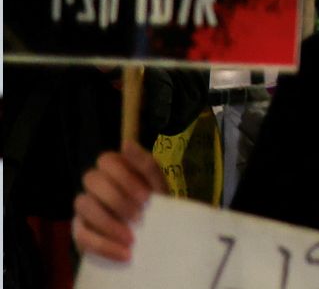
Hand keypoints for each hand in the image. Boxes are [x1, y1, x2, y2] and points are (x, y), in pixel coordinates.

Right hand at [73, 141, 165, 262]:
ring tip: (132, 238)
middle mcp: (95, 184)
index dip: (125, 177)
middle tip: (140, 217)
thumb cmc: (157, 205)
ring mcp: (84, 207)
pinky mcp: (80, 231)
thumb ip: (146, 165)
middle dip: (117, 199)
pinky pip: (81, 235)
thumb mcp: (159, 186)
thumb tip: (126, 143)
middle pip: (91, 179)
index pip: (107, 160)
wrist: (159, 236)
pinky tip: (124, 254)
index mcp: (114, 168)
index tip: (147, 198)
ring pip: (83, 205)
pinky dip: (104, 246)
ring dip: (108, 222)